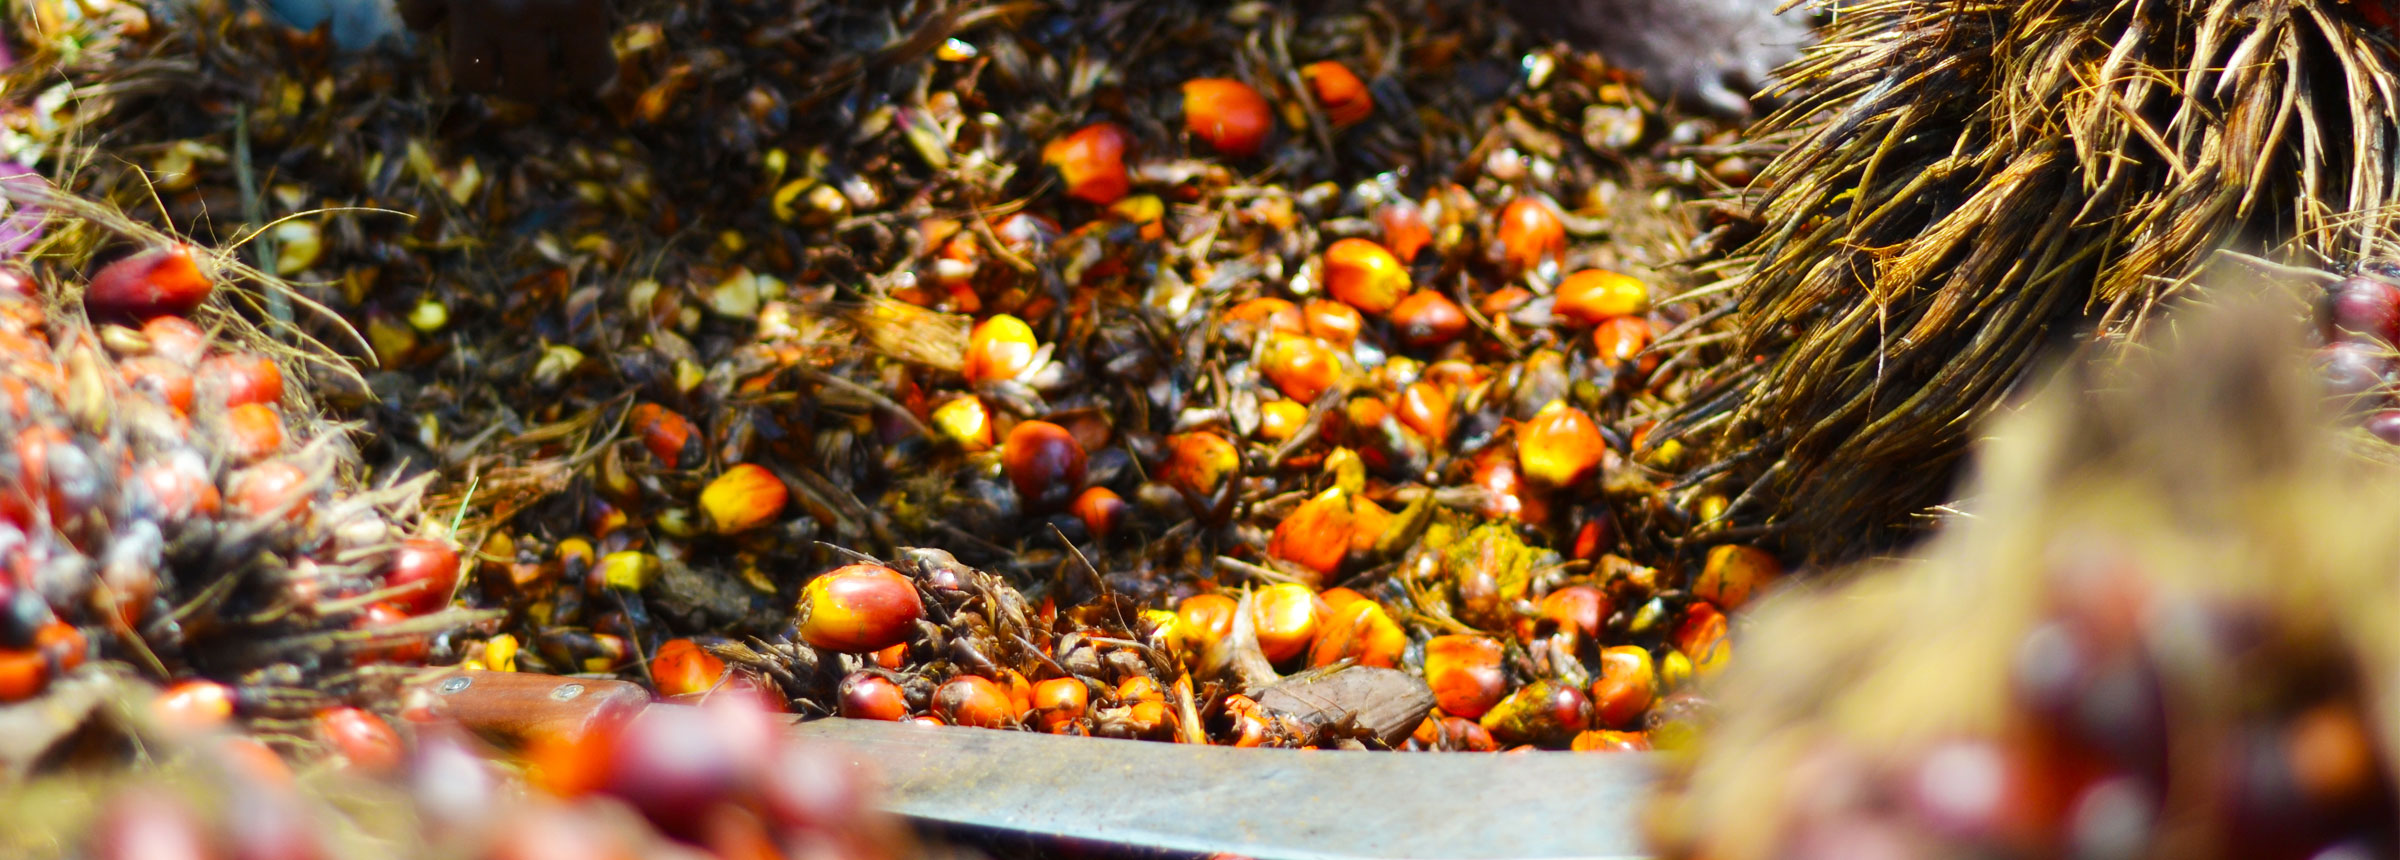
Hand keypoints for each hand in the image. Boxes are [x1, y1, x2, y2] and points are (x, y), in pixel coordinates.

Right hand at [398, 0, 615, 99]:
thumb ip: (595, 0)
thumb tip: (600, 15)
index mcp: (578, 5)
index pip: (590, 73)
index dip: (595, 74)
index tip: (594, 76)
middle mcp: (520, 15)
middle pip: (529, 89)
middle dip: (538, 82)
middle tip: (542, 66)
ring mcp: (468, 4)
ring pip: (470, 74)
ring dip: (484, 68)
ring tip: (495, 54)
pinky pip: (417, 19)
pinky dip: (428, 16)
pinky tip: (445, 5)